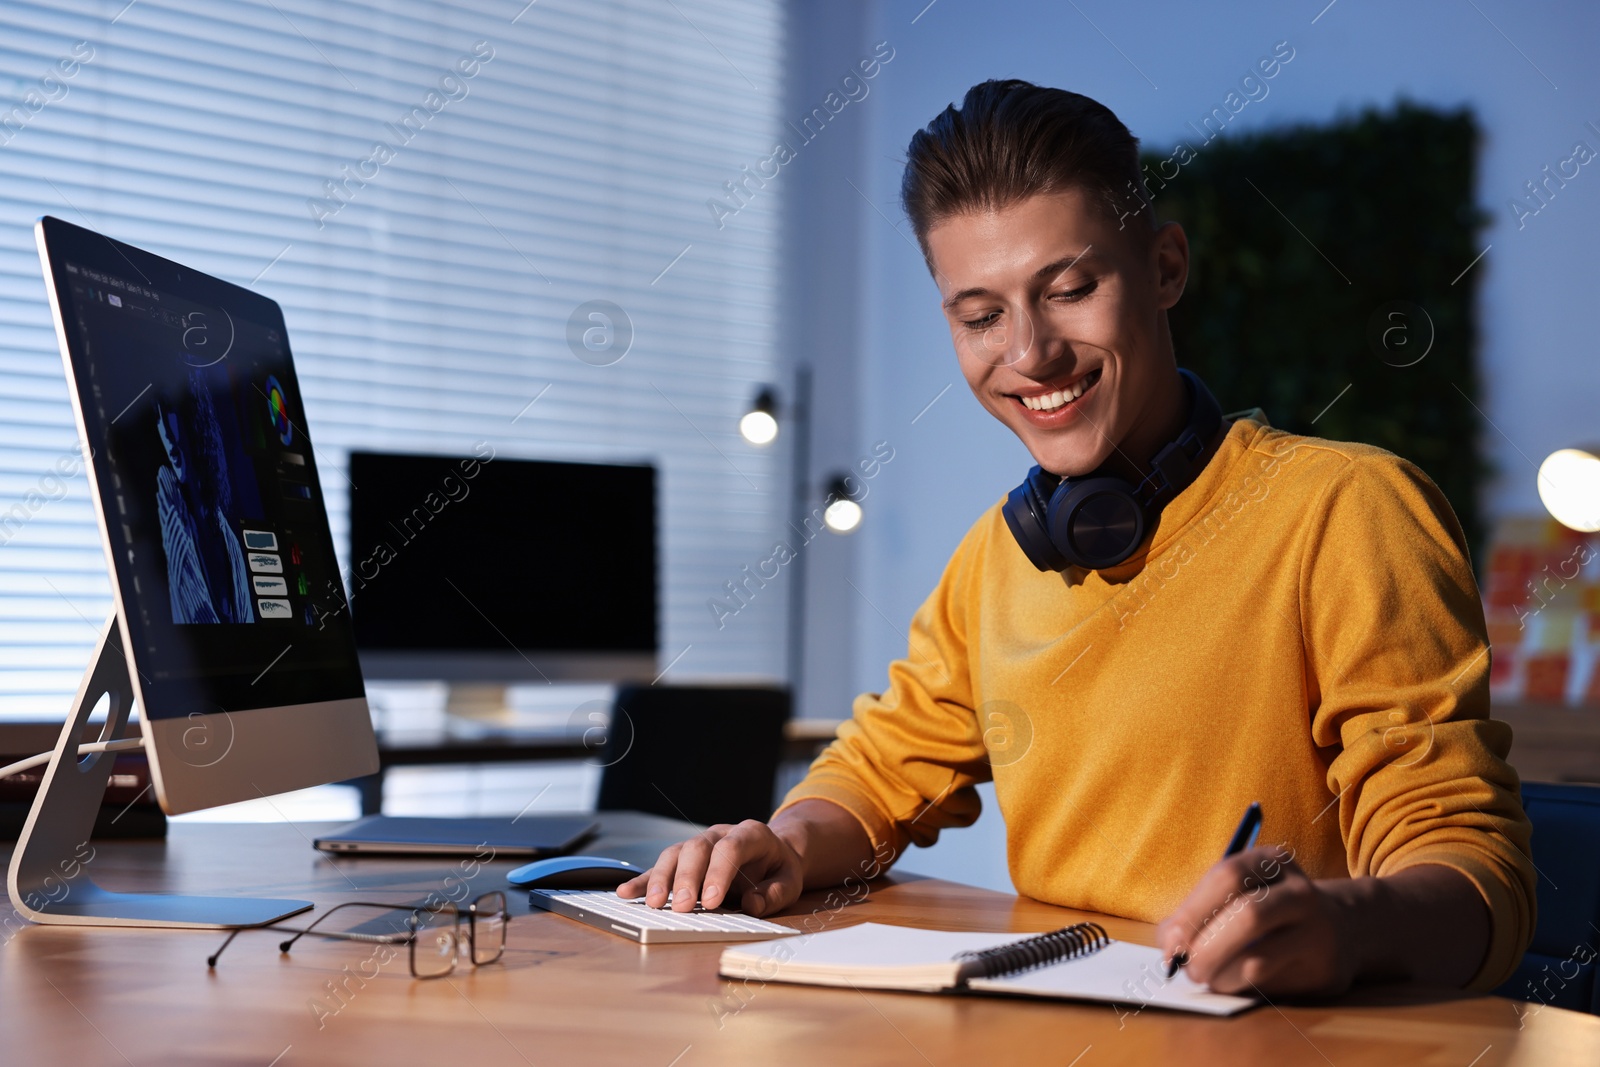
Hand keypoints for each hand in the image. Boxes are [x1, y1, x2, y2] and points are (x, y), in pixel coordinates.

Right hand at [616, 819, 803, 914]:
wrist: (772, 853)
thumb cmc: (779, 868)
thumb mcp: (790, 880)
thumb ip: (774, 893)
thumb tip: (752, 904)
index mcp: (750, 833)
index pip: (731, 848)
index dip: (719, 873)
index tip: (711, 901)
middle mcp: (719, 834)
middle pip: (697, 848)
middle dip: (687, 878)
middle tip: (682, 907)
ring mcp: (699, 844)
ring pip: (675, 853)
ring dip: (662, 879)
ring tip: (654, 905)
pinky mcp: (684, 859)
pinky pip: (660, 867)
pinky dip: (643, 880)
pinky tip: (626, 893)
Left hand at [1155, 846, 1361, 997]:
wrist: (1342, 928)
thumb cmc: (1266, 908)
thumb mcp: (1237, 893)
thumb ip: (1198, 911)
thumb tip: (1170, 946)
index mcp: (1271, 862)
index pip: (1226, 877)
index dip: (1192, 911)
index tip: (1172, 941)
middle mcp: (1300, 893)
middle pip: (1248, 916)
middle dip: (1207, 947)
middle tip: (1187, 967)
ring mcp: (1319, 933)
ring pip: (1258, 959)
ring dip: (1220, 975)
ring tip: (1208, 978)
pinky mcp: (1326, 971)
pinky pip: (1272, 986)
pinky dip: (1241, 987)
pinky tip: (1233, 983)